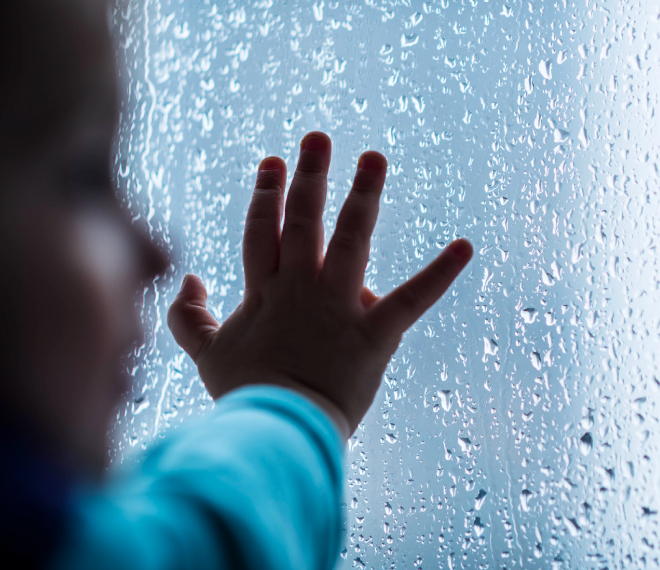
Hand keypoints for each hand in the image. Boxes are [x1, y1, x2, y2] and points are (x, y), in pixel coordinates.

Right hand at [167, 132, 472, 438]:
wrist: (279, 429)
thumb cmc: (247, 394)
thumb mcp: (207, 354)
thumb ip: (188, 317)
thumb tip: (188, 281)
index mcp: (266, 290)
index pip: (264, 230)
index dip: (268, 194)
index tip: (273, 162)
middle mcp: (302, 287)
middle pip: (306, 220)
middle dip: (312, 176)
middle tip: (320, 138)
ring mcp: (339, 306)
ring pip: (351, 239)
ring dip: (363, 196)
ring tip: (374, 159)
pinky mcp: (375, 332)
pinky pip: (412, 298)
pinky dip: (441, 273)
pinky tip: (465, 246)